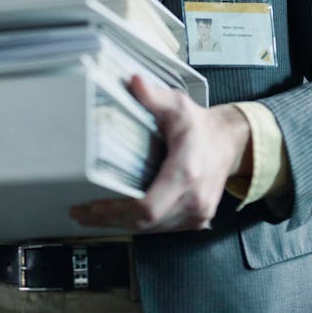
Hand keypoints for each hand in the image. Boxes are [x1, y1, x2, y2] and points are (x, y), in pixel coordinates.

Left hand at [70, 75, 251, 232]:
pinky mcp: (196, 219)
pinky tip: (119, 217)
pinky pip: (163, 229)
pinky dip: (139, 225)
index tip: (92, 207)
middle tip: (81, 213)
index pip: (148, 206)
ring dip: (121, 225)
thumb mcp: (178, 105)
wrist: (229, 142)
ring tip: (93, 216)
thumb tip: (134, 82)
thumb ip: (153, 96)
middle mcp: (193, 198)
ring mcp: (197, 213)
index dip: (116, 211)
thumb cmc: (202, 127)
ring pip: (152, 230)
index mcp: (186, 171)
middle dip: (109, 220)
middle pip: (144, 223)